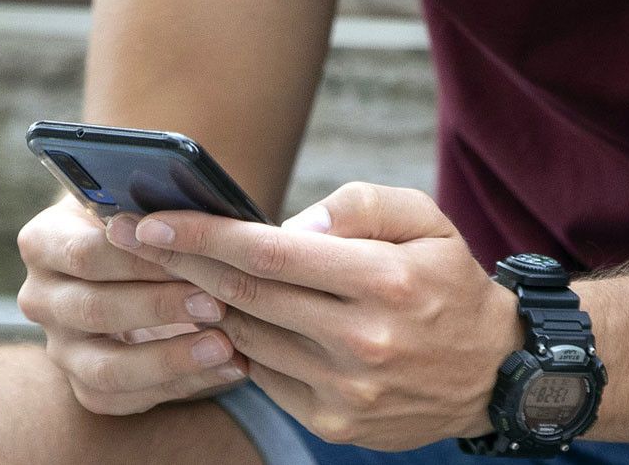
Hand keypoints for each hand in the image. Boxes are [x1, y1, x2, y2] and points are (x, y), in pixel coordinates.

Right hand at [16, 197, 246, 414]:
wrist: (143, 260)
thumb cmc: (154, 222)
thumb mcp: (149, 203)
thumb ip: (163, 207)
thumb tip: (198, 211)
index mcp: (45, 243)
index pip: (87, 253)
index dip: (141, 259)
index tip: (192, 256)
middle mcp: (43, 298)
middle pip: (95, 310)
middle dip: (161, 308)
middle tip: (218, 304)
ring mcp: (62, 347)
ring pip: (107, 367)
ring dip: (171, 358)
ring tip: (226, 346)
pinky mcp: (88, 384)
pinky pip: (129, 396)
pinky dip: (182, 384)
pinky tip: (228, 368)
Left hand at [107, 183, 522, 450]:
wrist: (493, 371)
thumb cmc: (451, 284)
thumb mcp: (428, 222)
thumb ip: (362, 205)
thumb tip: (293, 226)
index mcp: (387, 281)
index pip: (272, 254)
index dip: (204, 235)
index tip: (152, 220)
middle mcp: (364, 339)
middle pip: (247, 296)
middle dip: (183, 263)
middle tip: (136, 241)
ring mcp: (346, 389)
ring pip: (247, 338)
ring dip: (208, 305)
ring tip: (184, 276)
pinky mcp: (334, 422)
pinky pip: (264, 377)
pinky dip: (241, 345)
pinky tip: (233, 320)